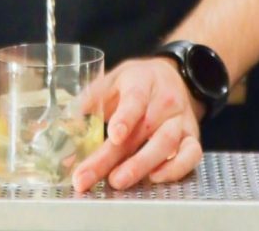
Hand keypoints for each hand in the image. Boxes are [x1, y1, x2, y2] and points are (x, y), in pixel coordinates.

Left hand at [73, 57, 202, 191]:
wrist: (174, 76)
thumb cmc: (138, 82)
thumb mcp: (113, 80)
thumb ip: (90, 99)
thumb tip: (65, 123)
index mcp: (142, 81)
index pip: (135, 99)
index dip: (125, 118)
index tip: (113, 136)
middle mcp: (164, 100)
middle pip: (142, 130)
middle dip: (114, 157)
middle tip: (89, 175)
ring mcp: (180, 119)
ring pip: (165, 144)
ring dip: (141, 166)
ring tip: (118, 181)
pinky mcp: (193, 136)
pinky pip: (191, 155)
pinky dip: (175, 169)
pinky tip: (155, 178)